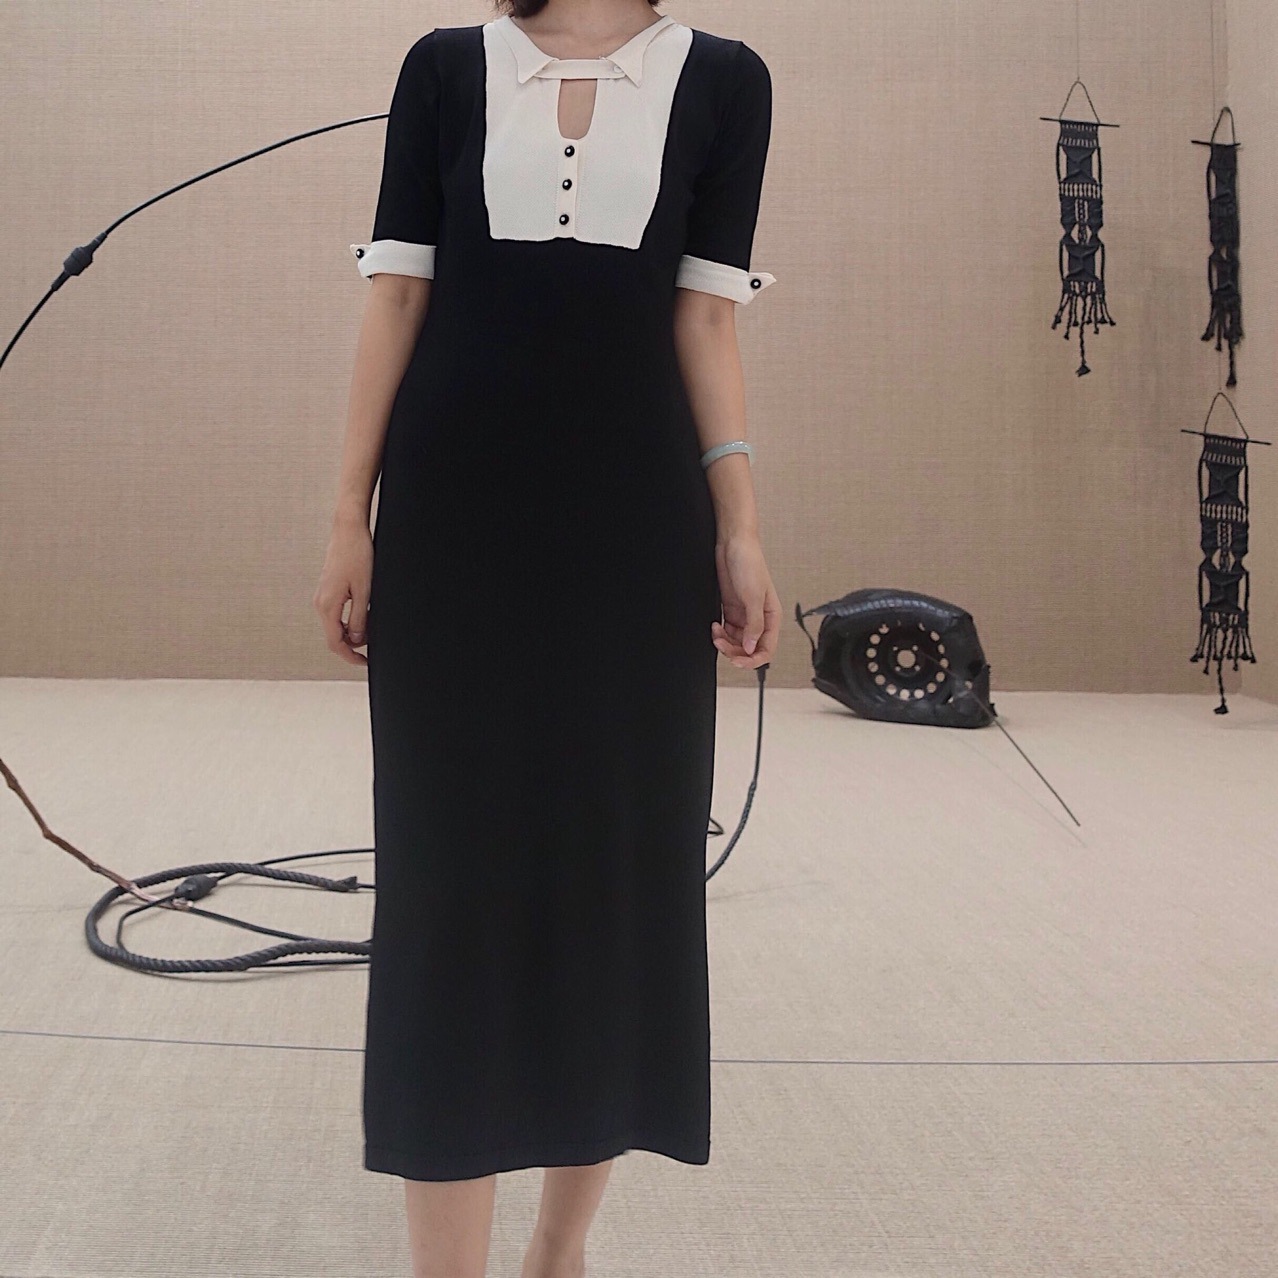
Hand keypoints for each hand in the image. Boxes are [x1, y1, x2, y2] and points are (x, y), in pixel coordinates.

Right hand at [313, 518, 373, 667]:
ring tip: (371, 629)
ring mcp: (321, 596)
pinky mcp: (327, 590)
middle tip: (373, 646)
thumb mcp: (365, 590)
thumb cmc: (358, 556)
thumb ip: (359, 617)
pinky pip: (335, 614)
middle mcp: (320, 603)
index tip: (365, 662)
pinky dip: (347, 621)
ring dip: (351, 633)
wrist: (348, 530)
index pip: (335, 643)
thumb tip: (356, 639)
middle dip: (352, 645)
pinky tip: (363, 617)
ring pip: (334, 626)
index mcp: (327, 606)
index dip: (350, 656)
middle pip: (333, 636)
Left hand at [711, 531, 779, 669]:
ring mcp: (745, 614)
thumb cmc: (750, 563)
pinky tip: (715, 627)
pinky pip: (727, 631)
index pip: (767, 648)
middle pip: (750, 648)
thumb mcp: (753, 597)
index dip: (753, 659)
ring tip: (716, 634)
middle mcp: (759, 618)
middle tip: (722, 646)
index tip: (739, 661)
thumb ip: (754, 625)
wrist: (733, 544)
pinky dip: (720, 634)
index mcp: (772, 617)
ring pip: (737, 641)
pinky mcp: (732, 609)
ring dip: (725, 643)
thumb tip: (751, 648)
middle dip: (735, 651)